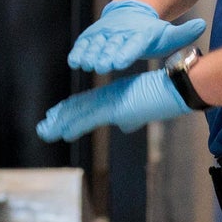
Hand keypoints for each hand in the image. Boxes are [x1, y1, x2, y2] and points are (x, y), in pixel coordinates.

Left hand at [37, 69, 189, 141]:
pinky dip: (74, 125)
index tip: (55, 116)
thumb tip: (123, 126)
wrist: (178, 88)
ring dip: (60, 123)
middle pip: (79, 106)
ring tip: (45, 131)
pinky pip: (90, 118)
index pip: (87, 103)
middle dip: (60, 117)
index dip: (69, 110)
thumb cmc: (166, 96)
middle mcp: (109, 94)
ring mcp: (111, 100)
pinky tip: (63, 132)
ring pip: (80, 112)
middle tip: (43, 126)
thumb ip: (131, 117)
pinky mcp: (116, 107)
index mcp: (115, 94)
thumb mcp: (144, 109)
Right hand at [67, 0, 205, 72]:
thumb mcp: (168, 33)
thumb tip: (202, 24)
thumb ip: (183, 33)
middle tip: (100, 65)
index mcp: (139, 35)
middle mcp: (120, 33)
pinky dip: (79, 51)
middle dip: (105, 55)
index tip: (119, 62)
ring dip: (89, 54)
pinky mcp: (93, 35)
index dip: (125, 53)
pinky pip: (85, 43)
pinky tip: (74, 61)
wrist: (131, 12)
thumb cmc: (150, 31)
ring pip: (96, 44)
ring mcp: (105, 33)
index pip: (132, 45)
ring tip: (84, 64)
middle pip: (112, 46)